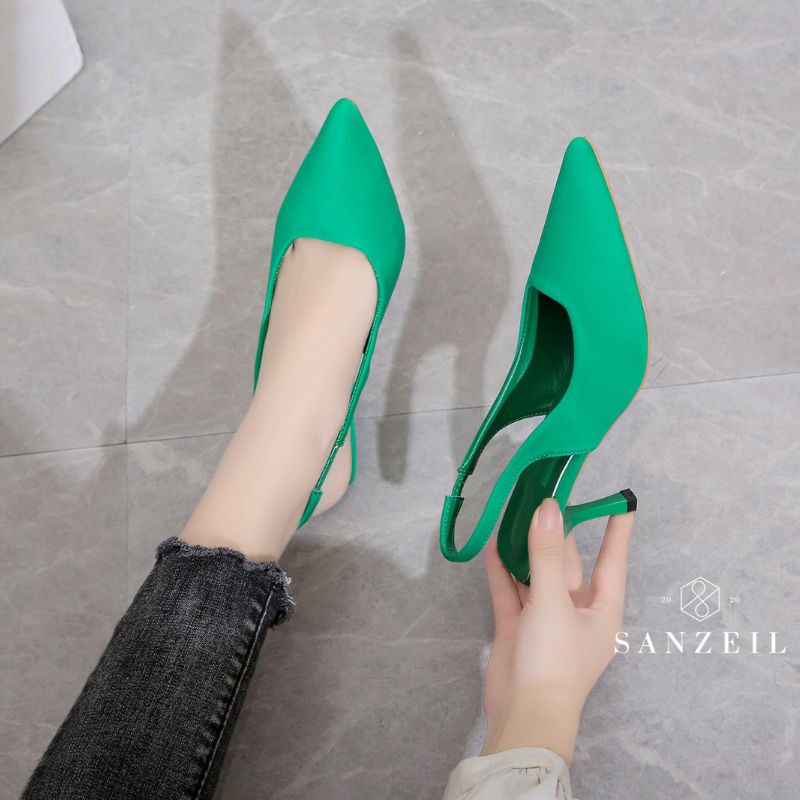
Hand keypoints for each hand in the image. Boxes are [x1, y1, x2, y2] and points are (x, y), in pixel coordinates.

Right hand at [481, 497, 633, 763]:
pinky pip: (511, 591)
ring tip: (514, 512)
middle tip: (543, 494)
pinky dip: (503, 571)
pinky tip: (493, 545)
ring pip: (536, 575)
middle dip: (555, 533)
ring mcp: (545, 619)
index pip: (612, 561)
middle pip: (567, 563)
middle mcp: (576, 611)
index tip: (619, 501)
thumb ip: (546, 554)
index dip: (616, 531)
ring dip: (525, 549)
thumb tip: (548, 507)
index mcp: (602, 609)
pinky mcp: (518, 627)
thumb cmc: (555, 659)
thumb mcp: (553, 601)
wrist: (525, 714)